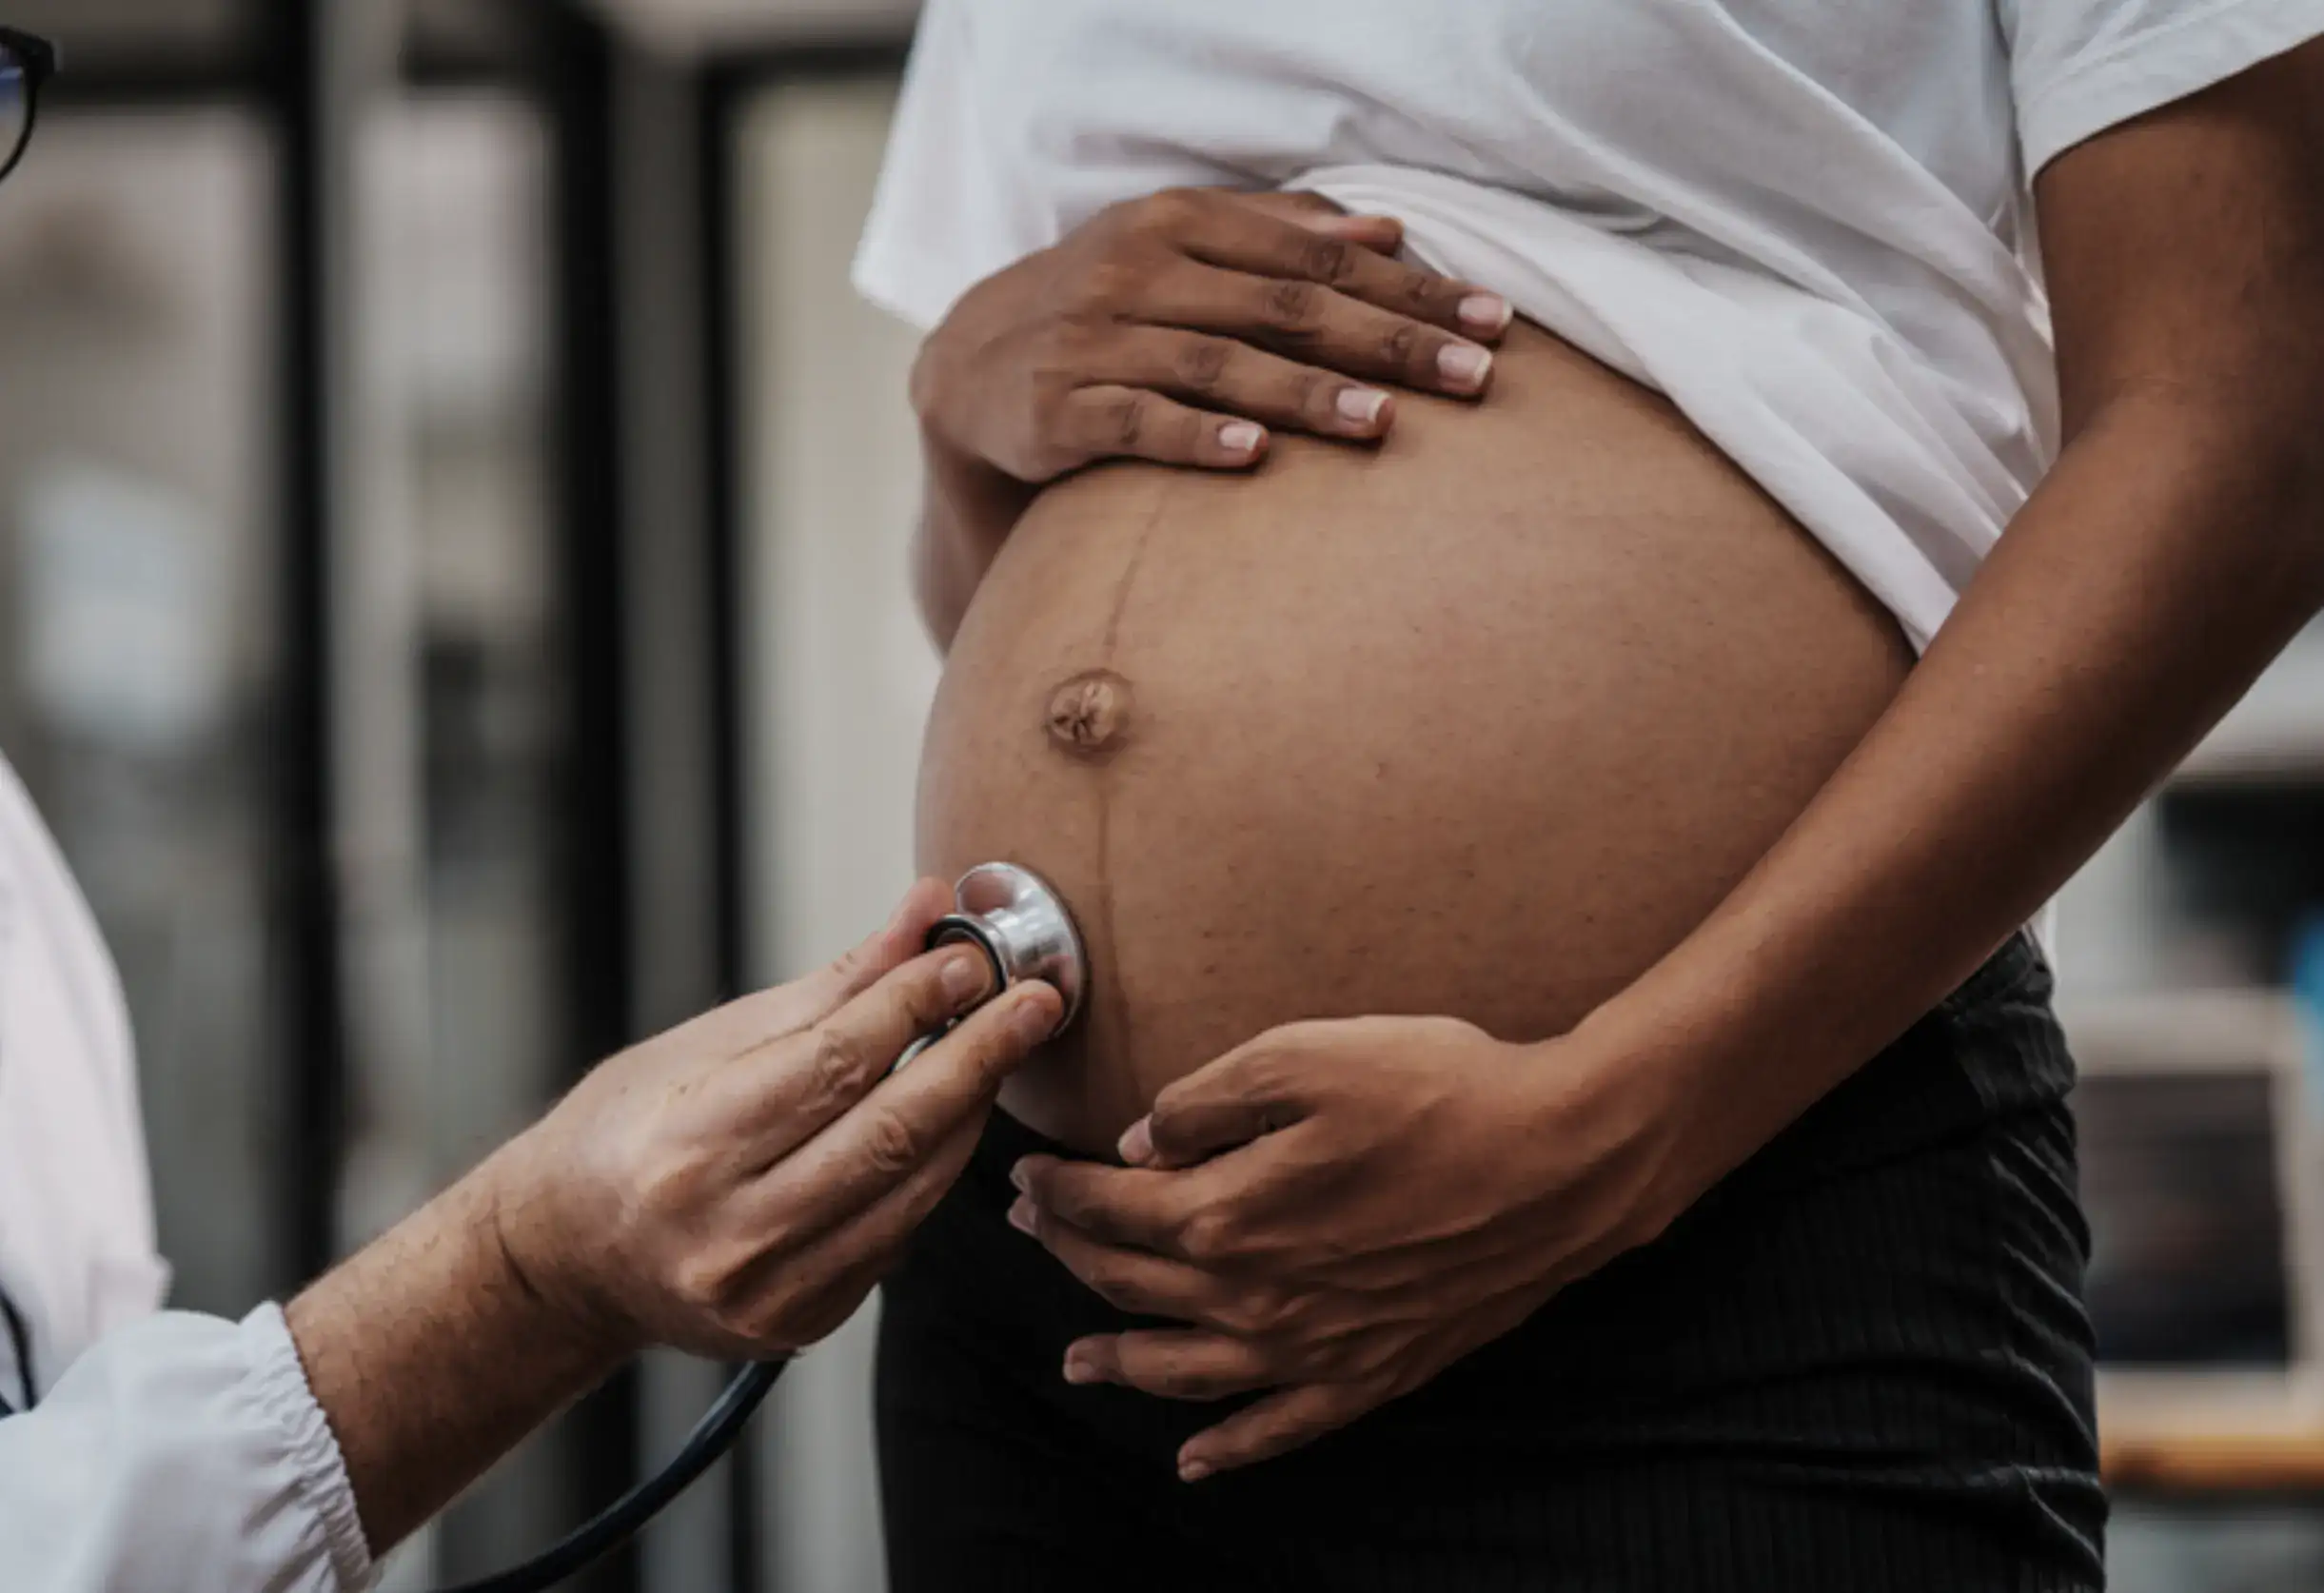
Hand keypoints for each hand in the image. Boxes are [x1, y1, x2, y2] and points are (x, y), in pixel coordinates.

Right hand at [490, 878, 1063, 1359]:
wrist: (568, 1259)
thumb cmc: (629, 1132)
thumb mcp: (708, 1042)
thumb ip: (833, 988)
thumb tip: (924, 914)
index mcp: (687, 1147)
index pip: (832, 1065)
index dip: (913, 1007)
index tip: (969, 959)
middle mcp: (729, 1233)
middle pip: (890, 1132)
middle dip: (977, 1057)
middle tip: (1033, 1000)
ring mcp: (769, 1292)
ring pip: (911, 1189)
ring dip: (971, 1113)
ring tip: (1004, 1048)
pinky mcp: (802, 1326)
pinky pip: (897, 1234)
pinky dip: (933, 1171)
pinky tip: (950, 1120)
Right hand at [912, 186, 1511, 482]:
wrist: (968, 370)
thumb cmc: (1106, 312)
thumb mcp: (1180, 255)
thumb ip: (1279, 237)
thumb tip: (1389, 227)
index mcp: (1180, 222)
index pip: (1316, 254)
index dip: (1409, 286)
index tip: (1492, 318)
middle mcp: (1139, 270)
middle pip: (1285, 306)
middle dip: (1389, 341)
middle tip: (1475, 375)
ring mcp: (1096, 339)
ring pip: (1219, 364)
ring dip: (1306, 395)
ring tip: (1383, 424)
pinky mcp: (1058, 410)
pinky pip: (1136, 425)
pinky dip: (1194, 438)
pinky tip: (1252, 458)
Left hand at [1009, 1015, 1683, 1479]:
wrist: (1562, 1160)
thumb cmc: (1441, 1090)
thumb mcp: (1310, 1055)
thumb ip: (1210, 1098)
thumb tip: (1141, 1137)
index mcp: (1229, 1212)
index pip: (1115, 1208)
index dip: (1063, 1190)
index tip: (1032, 1174)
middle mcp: (1257, 1295)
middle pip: (1133, 1285)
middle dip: (1071, 1255)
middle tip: (1035, 1231)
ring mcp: (1314, 1347)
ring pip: (1185, 1370)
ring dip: (1121, 1362)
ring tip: (1077, 1359)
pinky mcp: (1372, 1374)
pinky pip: (1279, 1429)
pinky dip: (1229, 1450)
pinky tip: (1195, 1461)